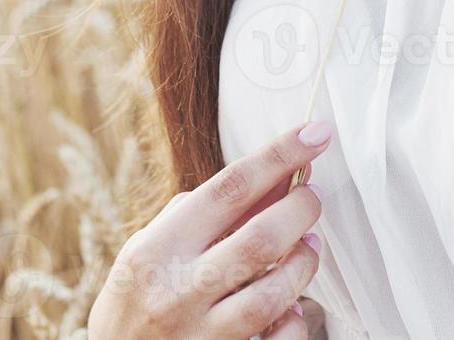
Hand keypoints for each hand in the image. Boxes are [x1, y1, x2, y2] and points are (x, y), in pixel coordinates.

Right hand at [87, 120, 331, 338]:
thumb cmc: (137, 295)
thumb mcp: (151, 246)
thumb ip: (205, 214)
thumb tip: (276, 177)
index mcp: (157, 247)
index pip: (229, 187)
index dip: (279, 155)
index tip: (316, 133)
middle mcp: (177, 289)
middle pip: (260, 238)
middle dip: (301, 208)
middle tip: (313, 196)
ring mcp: (199, 332)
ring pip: (273, 293)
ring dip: (304, 262)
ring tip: (309, 245)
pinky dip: (294, 320)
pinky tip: (292, 304)